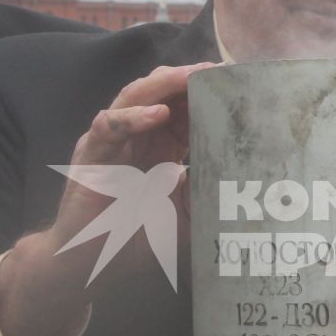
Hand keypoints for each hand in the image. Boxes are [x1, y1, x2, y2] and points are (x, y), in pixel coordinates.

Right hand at [0, 62, 212, 335]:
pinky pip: (109, 125)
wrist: (94, 264)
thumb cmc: (139, 238)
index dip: (207, 93)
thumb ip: (209, 191)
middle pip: (163, 92)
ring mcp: (113, 140)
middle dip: (190, 78)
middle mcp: (137, 135)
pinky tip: (156, 114)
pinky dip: (133, 117)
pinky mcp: (91, 152)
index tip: (237, 83)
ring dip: (164, 84)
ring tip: (191, 76)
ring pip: (136, 96)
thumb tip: (244, 172)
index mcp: (162, 144)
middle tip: (218, 70)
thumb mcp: (187, 213)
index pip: (186, 106)